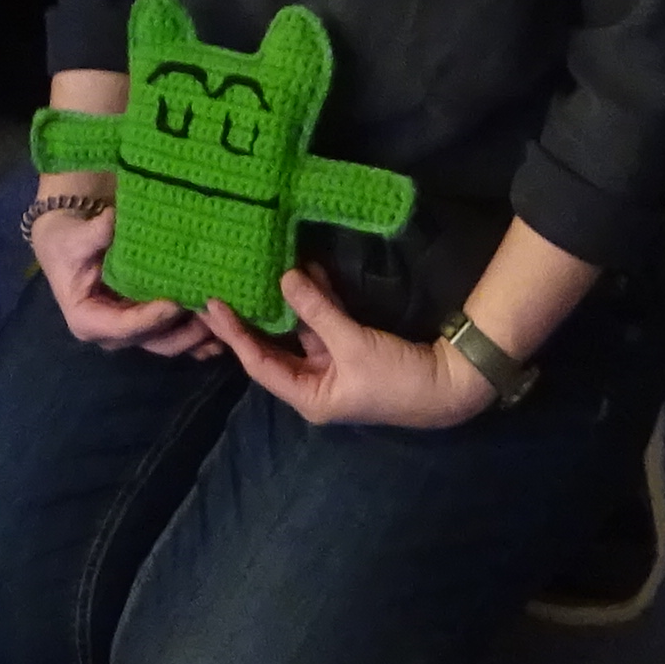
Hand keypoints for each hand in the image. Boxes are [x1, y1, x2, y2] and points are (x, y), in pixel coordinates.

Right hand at [26, 188, 217, 357]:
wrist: (67, 240)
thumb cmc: (68, 240)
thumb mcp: (75, 236)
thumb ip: (95, 233)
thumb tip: (114, 219)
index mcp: (88, 320)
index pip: (125, 326)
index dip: (152, 318)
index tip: (177, 302)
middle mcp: (111, 334)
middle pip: (153, 341)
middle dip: (185, 331)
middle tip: (212, 315)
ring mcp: (131, 330)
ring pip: (168, 342)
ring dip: (197, 336)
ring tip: (226, 323)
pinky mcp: (146, 322)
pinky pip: (174, 334)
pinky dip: (198, 336)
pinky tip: (225, 331)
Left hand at [206, 267, 496, 428]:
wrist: (451, 386)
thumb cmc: (396, 378)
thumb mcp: (352, 343)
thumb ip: (317, 311)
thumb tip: (284, 278)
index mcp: (308, 396)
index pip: (258, 363)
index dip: (235, 334)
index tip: (213, 304)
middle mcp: (315, 383)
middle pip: (273, 347)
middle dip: (254, 317)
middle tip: (225, 285)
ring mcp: (334, 366)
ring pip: (301, 330)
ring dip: (289, 300)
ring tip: (263, 268)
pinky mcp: (352, 350)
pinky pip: (325, 323)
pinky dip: (318, 300)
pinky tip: (308, 270)